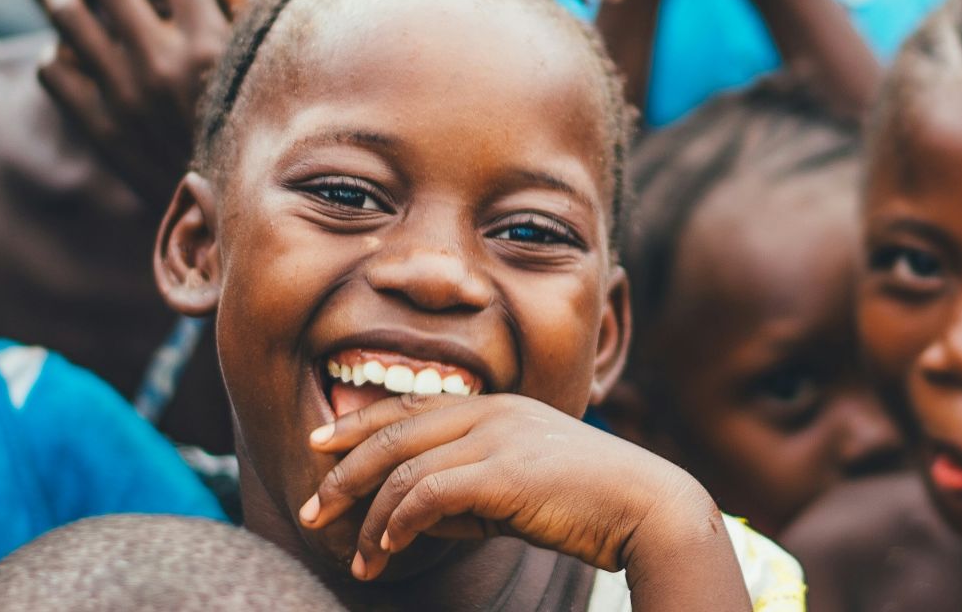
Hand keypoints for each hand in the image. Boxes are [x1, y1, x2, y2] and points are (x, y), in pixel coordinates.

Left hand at [38, 0, 259, 203]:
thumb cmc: (255, 126)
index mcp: (209, 41)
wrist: (230, 212)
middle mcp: (161, 63)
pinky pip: (54, 70)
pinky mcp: (98, 126)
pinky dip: (56, 52)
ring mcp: (123, 95)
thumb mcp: (261, 62)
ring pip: (69, 17)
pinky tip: (69, 48)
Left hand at [298, 392, 721, 582]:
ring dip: (369, 517)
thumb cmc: (589, 504)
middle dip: (343, 471)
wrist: (649, 508)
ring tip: (354, 555)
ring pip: (403, 469)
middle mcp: (490, 412)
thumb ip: (469, 492)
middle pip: (392, 432)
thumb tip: (413, 515)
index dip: (358, 425)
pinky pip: (427, 495)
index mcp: (495, 406)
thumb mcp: (519, 490)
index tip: (319, 445)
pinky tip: (386, 548)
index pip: (409, 408)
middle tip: (312, 508)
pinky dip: (398, 523)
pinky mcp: (502, 474)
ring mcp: (496, 438)